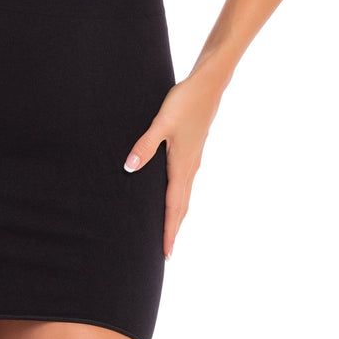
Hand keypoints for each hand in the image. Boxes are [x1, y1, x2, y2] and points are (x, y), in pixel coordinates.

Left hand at [123, 59, 231, 258]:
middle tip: (167, 252)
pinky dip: (179, 197)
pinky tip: (173, 194)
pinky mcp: (193, 150)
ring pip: (185, 194)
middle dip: (174, 229)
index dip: (169, 230)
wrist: (209, 85)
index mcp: (182, 165)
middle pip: (182, 206)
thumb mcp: (161, 123)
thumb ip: (145, 145)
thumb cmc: (185, 102)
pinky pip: (185, 182)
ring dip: (177, 214)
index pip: (174, 206)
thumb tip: (130, 168)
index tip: (166, 253)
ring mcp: (193, 159)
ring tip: (169, 229)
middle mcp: (190, 167)